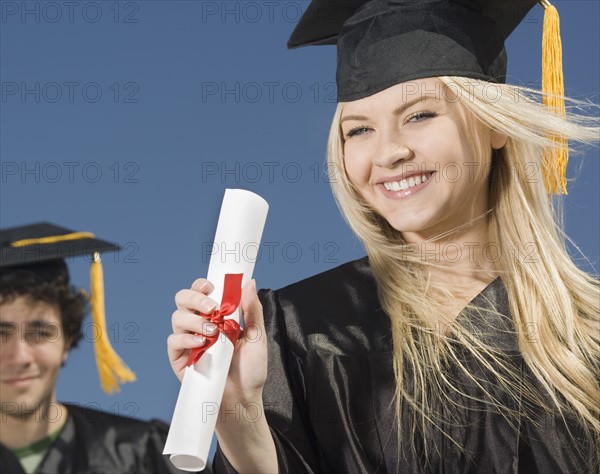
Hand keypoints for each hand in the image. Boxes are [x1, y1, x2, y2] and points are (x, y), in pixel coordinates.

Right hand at [167, 278, 267, 404]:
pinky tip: (201, 343)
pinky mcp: (179, 358)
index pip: (201, 293)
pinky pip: (173, 340)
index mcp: (217, 316)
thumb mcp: (258, 336)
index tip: (211, 286)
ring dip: (194, 319)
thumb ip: (252, 310)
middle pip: (183, 299)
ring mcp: (188, 341)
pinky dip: (185, 337)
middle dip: (195, 298)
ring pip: (177, 317)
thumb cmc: (250, 370)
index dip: (201, 285)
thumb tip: (249, 283)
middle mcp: (199, 325)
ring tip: (213, 331)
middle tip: (212, 307)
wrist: (242, 400)